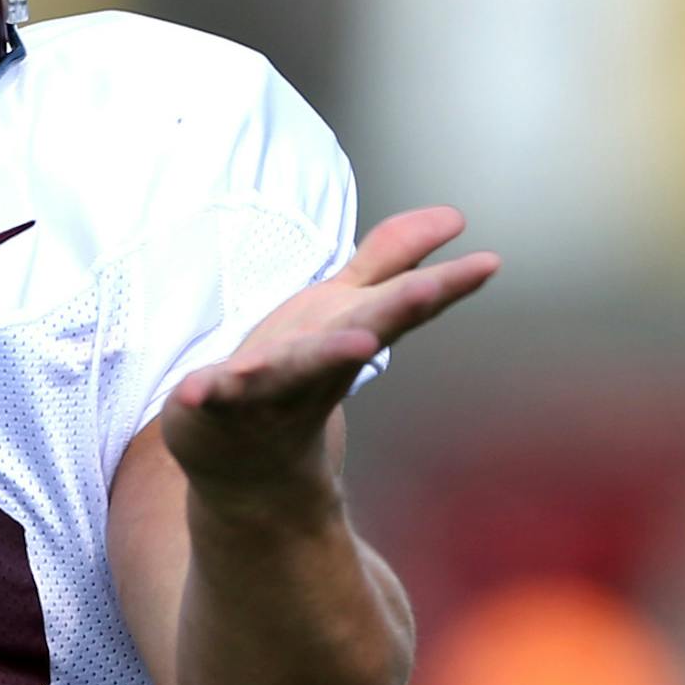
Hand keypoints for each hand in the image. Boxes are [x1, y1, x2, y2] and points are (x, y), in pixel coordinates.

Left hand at [159, 206, 499, 502]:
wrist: (242, 467)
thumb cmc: (295, 376)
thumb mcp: (344, 307)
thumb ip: (392, 260)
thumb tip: (454, 216)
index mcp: (345, 334)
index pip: (399, 307)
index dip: (443, 284)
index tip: (489, 262)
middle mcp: (314, 366)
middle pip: (355, 336)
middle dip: (389, 315)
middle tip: (425, 292)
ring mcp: (263, 390)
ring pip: (292, 371)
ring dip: (318, 358)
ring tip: (355, 344)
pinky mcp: (210, 408)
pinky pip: (209, 400)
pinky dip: (205, 395)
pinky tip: (195, 391)